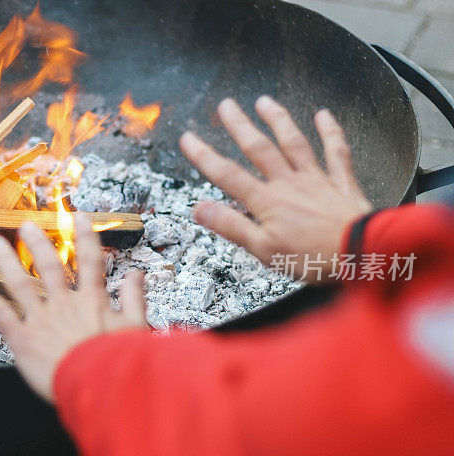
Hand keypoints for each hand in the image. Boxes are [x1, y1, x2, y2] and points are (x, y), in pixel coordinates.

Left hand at [0, 214, 147, 401]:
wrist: (99, 387)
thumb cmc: (120, 362)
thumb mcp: (136, 327)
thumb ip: (133, 297)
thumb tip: (137, 274)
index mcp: (92, 301)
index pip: (90, 261)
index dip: (85, 237)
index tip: (77, 217)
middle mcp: (64, 304)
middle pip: (49, 266)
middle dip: (37, 244)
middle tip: (26, 226)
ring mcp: (41, 320)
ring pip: (20, 283)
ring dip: (7, 260)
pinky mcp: (22, 339)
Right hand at [180, 96, 372, 281]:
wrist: (362, 253)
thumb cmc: (313, 258)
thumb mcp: (263, 250)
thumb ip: (231, 226)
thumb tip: (200, 209)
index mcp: (267, 202)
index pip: (228, 175)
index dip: (205, 156)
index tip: (188, 139)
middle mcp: (289, 183)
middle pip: (259, 149)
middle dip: (240, 125)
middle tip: (226, 105)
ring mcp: (316, 179)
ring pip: (293, 143)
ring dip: (278, 120)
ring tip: (264, 101)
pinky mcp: (342, 182)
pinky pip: (336, 151)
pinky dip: (330, 131)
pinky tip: (323, 115)